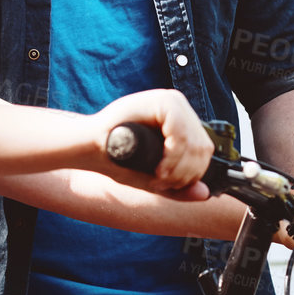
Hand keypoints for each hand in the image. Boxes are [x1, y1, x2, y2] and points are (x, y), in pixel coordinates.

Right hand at [93, 89, 212, 199]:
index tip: (170, 185)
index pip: (205, 149)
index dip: (192, 174)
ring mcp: (170, 100)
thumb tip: (205, 194)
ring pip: (193, 143)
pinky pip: (180, 135)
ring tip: (158, 179)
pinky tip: (158, 169)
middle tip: (162, 184)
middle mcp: (179, 105)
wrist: (88, 147)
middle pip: (202, 147)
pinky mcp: (160, 101)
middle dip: (185, 174)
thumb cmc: (119, 160)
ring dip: (178, 170)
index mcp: (182, 119)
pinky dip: (172, 158)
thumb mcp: (154, 177)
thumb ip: (179, 187)